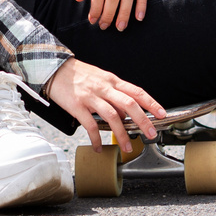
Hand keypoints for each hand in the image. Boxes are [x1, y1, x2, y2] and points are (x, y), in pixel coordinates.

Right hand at [44, 58, 164, 152]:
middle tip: (151, 133)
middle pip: (129, 104)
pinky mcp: (77, 106)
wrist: (54, 68)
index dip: (151, 103)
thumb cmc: (79, 75)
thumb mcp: (100, 79)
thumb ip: (114, 95)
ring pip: (112, 116)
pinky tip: (98, 147)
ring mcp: (91, 96)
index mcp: (112, 80)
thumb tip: (126, 114)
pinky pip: (90, 125)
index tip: (161, 114)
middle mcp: (104, 87)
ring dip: (122, 133)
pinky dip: (96, 139)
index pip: (136, 91)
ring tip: (126, 147)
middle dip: (143, 120)